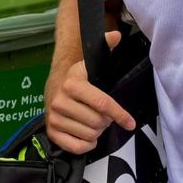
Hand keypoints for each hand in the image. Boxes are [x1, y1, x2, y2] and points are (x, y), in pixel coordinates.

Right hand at [44, 30, 135, 153]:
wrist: (52, 88)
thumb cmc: (79, 79)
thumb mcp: (91, 63)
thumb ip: (105, 47)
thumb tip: (116, 35)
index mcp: (73, 83)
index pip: (102, 103)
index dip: (120, 114)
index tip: (130, 122)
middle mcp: (60, 100)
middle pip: (98, 121)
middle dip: (106, 121)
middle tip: (103, 115)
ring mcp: (54, 117)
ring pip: (90, 135)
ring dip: (97, 132)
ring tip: (93, 122)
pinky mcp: (51, 132)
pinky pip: (77, 147)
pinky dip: (87, 144)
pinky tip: (87, 135)